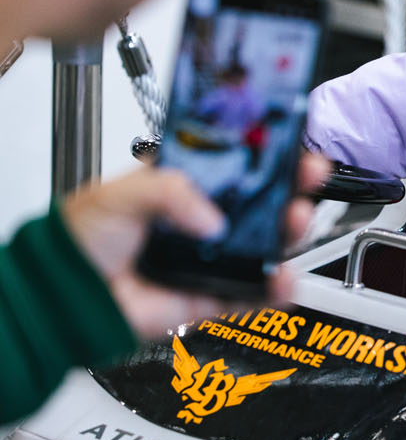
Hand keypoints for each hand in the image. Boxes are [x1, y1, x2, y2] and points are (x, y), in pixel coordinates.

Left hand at [62, 153, 330, 338]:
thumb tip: (213, 219)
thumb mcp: (124, 192)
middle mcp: (202, 222)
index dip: (267, 156)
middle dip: (291, 188)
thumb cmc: (80, 238)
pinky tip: (284, 277)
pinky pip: (251, 295)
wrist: (64, 294)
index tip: (291, 143)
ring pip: (264, 246)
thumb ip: (173, 191)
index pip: (237, 167)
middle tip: (308, 174)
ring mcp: (209, 260)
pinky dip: (273, 289)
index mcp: (185, 189)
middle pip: (262, 204)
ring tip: (296, 219)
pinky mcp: (209, 297)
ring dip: (288, 232)